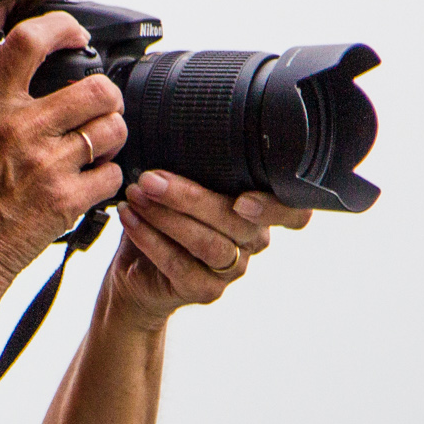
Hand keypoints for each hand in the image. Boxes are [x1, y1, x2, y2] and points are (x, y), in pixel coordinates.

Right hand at [0, 12, 126, 288]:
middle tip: (99, 105)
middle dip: (105, 94)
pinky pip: (112, 176)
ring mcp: (48, 166)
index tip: (74, 35)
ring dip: (111, 134)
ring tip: (96, 145)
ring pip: (113, 128)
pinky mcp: (67, 202)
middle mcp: (21, 129)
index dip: (62, 28)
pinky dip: (106, 179)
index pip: (30, 42)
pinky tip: (89, 183)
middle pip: (96, 87)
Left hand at [108, 171, 311, 327]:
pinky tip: (130, 218)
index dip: (275, 207)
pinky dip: (149, 238)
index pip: (292, 212)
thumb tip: (177, 133)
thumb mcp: (183, 186)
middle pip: (235, 221)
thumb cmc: (164, 219)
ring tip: (136, 195)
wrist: (137, 271)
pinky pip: (179, 264)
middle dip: (189, 197)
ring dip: (166, 216)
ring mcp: (232, 269)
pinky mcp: (206, 290)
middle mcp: (253, 241)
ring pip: (206, 243)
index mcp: (258, 210)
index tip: (242, 198)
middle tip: (150, 179)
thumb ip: (196, 169)